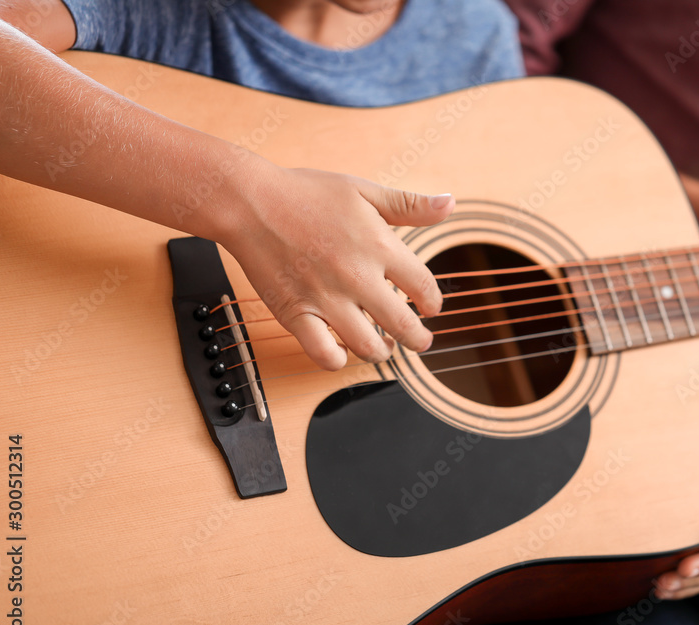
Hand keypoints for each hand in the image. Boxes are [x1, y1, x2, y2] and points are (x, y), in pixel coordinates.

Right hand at [221, 166, 453, 370]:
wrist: (249, 202)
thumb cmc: (306, 193)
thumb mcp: (363, 190)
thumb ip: (409, 204)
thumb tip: (449, 202)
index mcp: (379, 246)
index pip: (423, 286)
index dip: (432, 302)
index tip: (431, 308)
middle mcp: (357, 277)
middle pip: (403, 324)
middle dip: (418, 339)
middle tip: (420, 341)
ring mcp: (326, 298)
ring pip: (368, 345)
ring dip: (383, 352)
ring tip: (385, 348)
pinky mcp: (295, 314)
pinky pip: (323, 353)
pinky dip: (337, 360)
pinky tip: (342, 352)